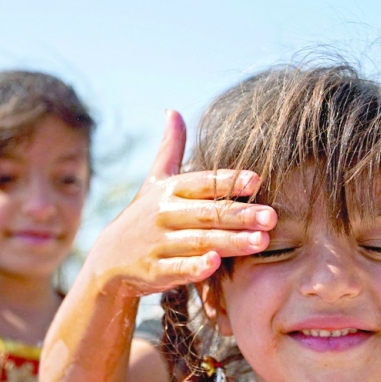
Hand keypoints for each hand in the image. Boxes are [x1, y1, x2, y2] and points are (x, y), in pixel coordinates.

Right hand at [88, 110, 277, 296]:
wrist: (109, 259)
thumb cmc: (142, 217)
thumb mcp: (154, 182)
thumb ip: (169, 149)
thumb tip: (173, 111)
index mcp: (168, 191)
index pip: (202, 183)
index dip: (228, 181)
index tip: (256, 180)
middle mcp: (163, 214)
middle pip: (207, 213)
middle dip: (240, 215)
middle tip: (271, 217)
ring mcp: (158, 244)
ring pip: (199, 241)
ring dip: (230, 241)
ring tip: (261, 241)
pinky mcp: (153, 270)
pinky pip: (177, 268)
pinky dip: (195, 267)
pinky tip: (215, 264)